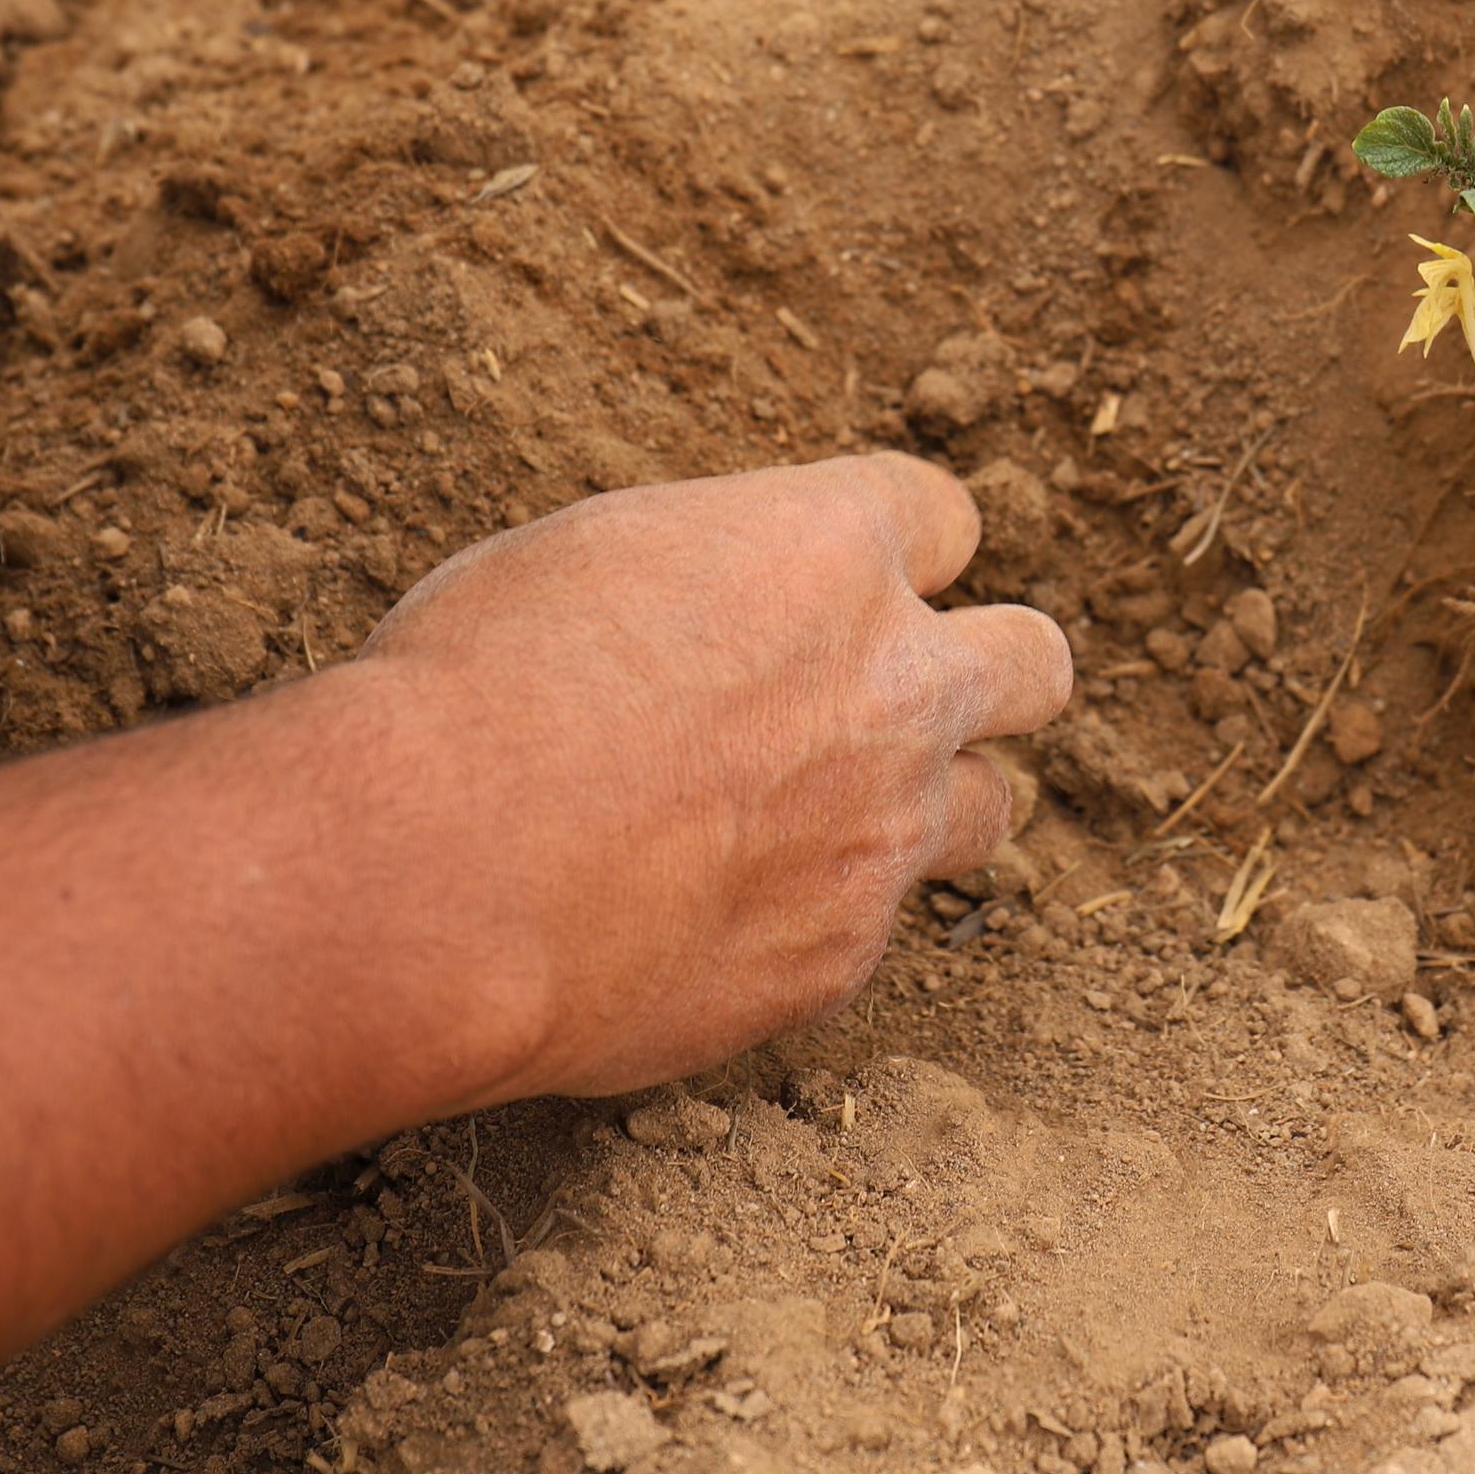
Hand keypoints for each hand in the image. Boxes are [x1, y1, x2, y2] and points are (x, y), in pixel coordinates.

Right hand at [339, 455, 1071, 1101]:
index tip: (842, 584)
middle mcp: (895, 684)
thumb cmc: (469, 692)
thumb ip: (704, 577)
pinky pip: (867, 929)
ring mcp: (885, 830)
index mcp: (829, 549)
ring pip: (987, 811)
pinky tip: (708, 924)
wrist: (441, 874)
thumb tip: (712, 603)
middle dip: (985, 675)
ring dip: (923, 808)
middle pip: (1033, 663)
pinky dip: (811, 921)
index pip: (943, 516)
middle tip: (893, 701)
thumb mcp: (584, 559)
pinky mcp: (842, 958)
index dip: (894, 550)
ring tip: (811, 825)